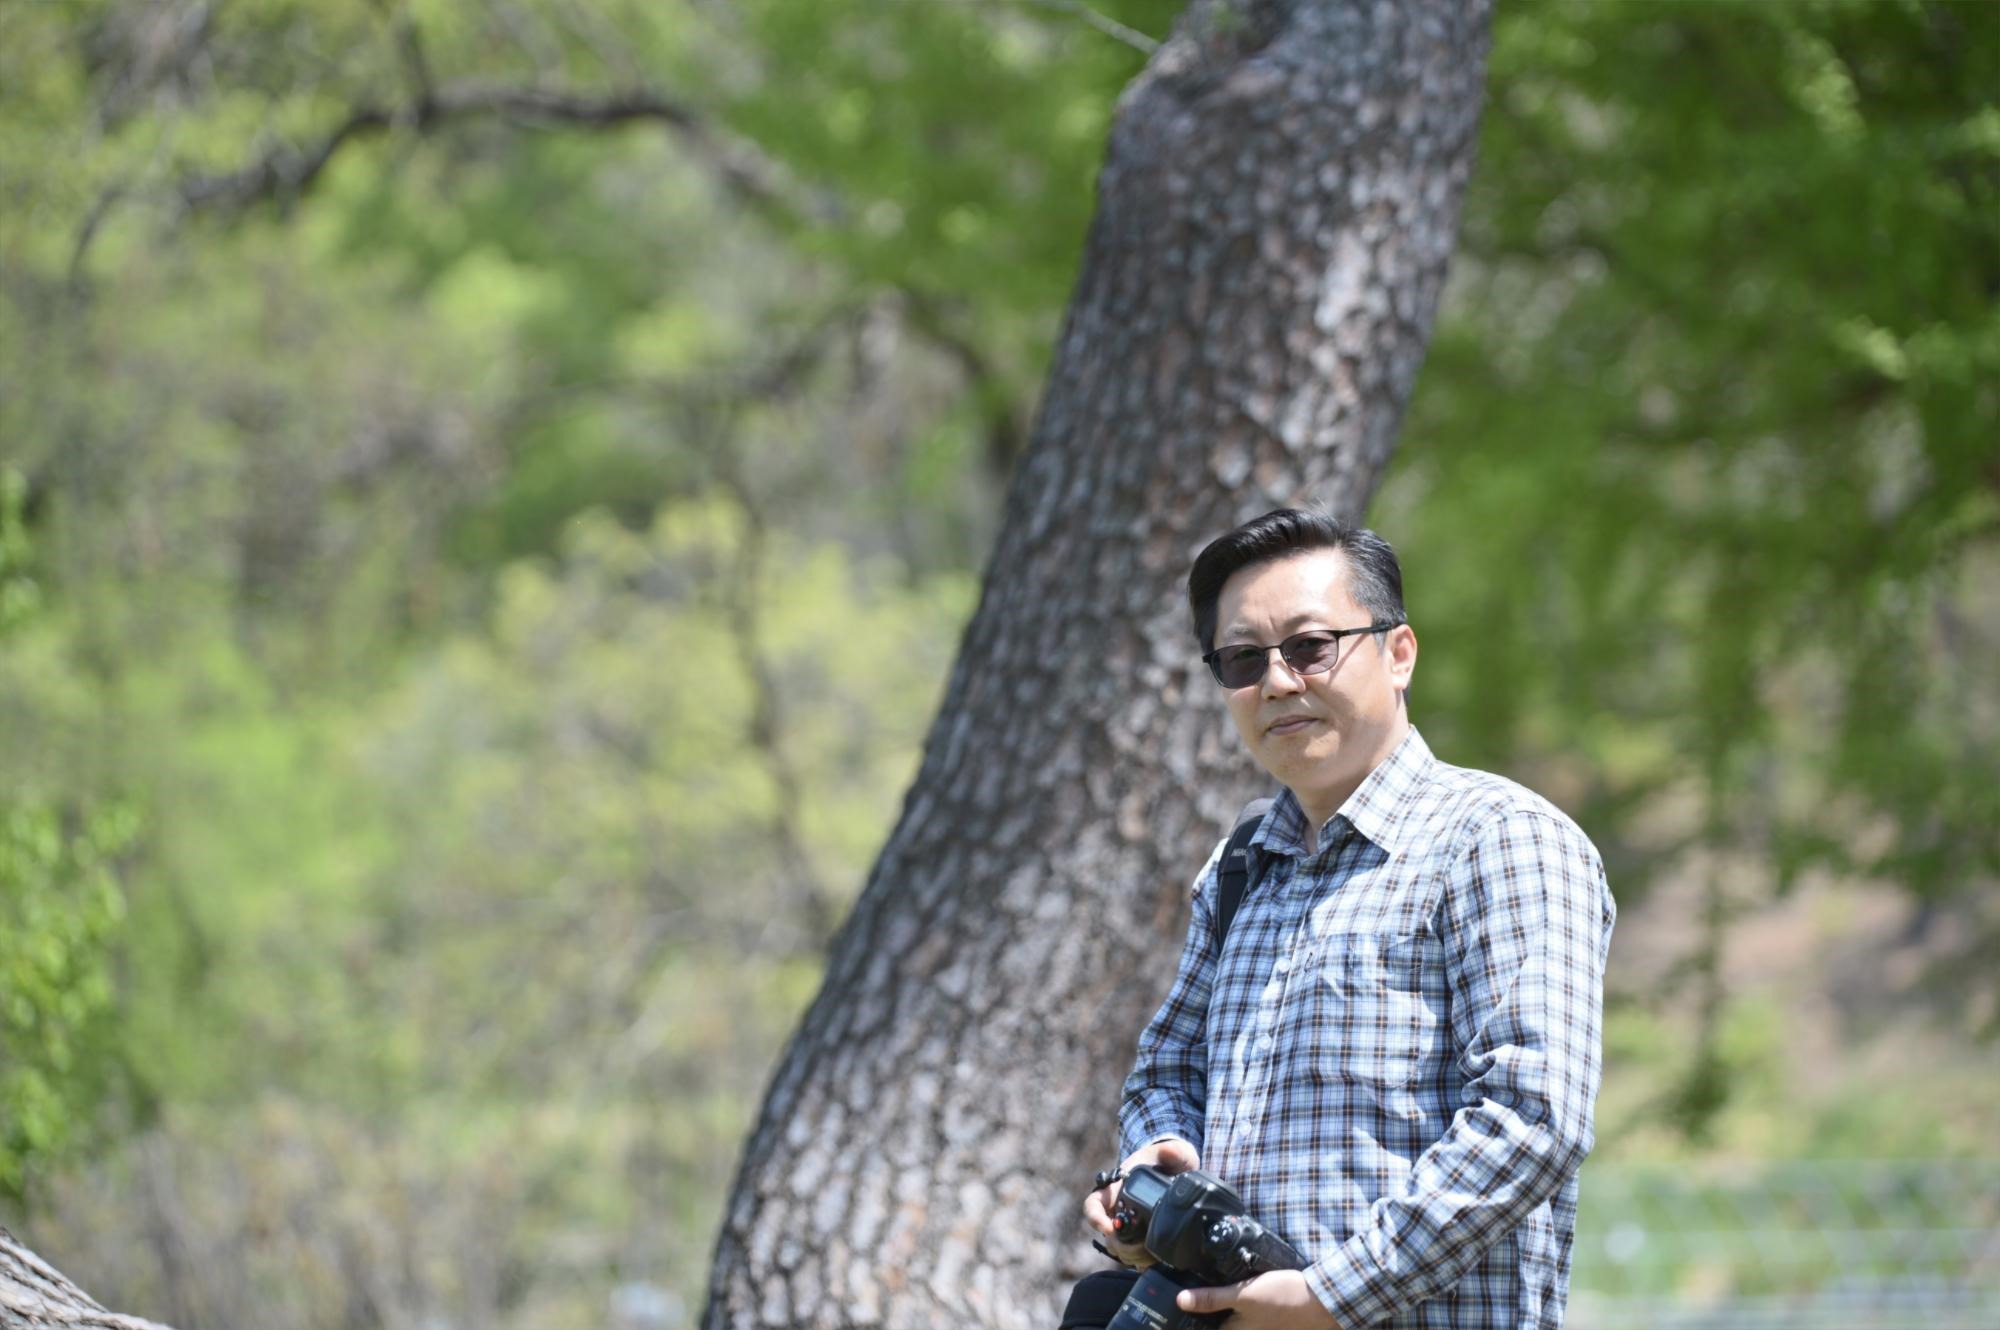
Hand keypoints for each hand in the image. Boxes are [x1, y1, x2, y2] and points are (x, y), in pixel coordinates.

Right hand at [1082, 1136, 1199, 1266]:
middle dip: (1120, 1245)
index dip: (1095, 1218)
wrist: (1183, 1175)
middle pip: (1107, 1236)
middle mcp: (1119, 1210)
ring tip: (1152, 1255)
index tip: (1108, 1227)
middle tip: (1140, 1247)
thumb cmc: (1172, 1160)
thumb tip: (1170, 1151)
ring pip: (1119, 1250)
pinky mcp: (1144, 1240)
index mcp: (1117, 1188)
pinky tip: (1159, 1261)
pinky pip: (1137, 1259)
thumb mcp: (1175, 1153)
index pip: (1094, 1205)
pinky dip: (1144, 1263)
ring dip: (1132, 1256)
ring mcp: (1130, 1227)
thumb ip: (1174, 1151)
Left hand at [1176, 1270, 1339, 1328]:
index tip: (1177, 1309)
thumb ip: (1212, 1299)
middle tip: (1192, 1293)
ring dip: (1220, 1309)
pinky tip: (1233, 1291)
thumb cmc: (1284, 1299)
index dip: (1191, 1320)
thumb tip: (1181, 1300)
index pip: (1203, 1329)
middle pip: (1217, 1323)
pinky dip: (1235, 1308)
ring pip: (1230, 1320)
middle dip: (1206, 1311)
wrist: (1321, 1302)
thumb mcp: (1244, 1294)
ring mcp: (1256, 1329)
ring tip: (1209, 1290)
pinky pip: (1242, 1317)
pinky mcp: (1265, 1321)